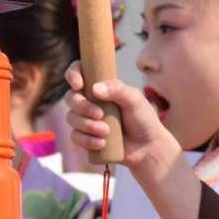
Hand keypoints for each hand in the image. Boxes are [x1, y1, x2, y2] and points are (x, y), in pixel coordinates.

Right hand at [63, 62, 180, 179]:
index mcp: (100, 86)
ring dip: (86, 125)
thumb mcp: (135, 100)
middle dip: (82, 106)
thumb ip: (118, 90)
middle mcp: (90, 101)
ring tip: (106, 132)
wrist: (147, 147)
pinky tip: (101, 143)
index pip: (79, 72)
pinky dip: (86, 140)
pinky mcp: (85, 137)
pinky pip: (75, 136)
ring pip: (71, 118)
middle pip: (71, 97)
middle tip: (100, 114)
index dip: (73, 75)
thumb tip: (95, 89)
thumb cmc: (142, 119)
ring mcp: (86, 119)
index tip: (79, 85)